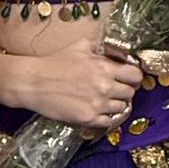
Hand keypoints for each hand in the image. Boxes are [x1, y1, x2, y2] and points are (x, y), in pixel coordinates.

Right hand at [14, 38, 142, 128]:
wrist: (34, 82)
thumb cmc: (55, 62)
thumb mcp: (80, 46)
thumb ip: (101, 48)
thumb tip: (117, 51)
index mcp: (105, 68)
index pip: (135, 75)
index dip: (133, 76)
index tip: (128, 78)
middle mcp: (105, 87)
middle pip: (130, 93)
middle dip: (124, 90)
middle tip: (114, 89)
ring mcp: (97, 105)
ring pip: (121, 108)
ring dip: (115, 104)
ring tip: (104, 100)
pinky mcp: (88, 118)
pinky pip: (108, 121)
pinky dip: (105, 116)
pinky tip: (97, 110)